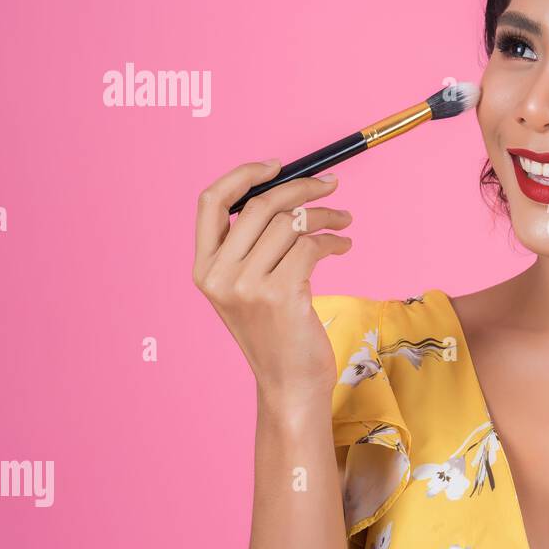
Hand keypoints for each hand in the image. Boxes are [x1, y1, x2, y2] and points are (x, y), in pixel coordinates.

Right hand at [193, 160, 352, 410]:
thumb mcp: (249, 287)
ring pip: (292, 223)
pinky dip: (334, 240)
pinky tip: (343, 246)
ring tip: (344, 222)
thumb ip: (253, 245)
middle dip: (302, 187)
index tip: (278, 165)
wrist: (290, 383)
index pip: (210, 202)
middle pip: (261, 205)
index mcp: (204, 267)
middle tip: (332, 185)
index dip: (243, 175)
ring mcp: (247, 286)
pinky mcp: (280, 295)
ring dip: (327, 216)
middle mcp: (218, 275)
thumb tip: (288, 189)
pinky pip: (312, 246)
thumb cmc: (277, 332)